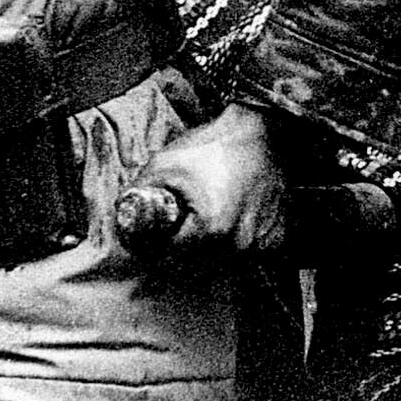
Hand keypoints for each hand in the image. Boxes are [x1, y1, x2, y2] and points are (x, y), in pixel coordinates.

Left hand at [116, 101, 287, 255]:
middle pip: (194, 269)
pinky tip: (229, 225)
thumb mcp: (164, 164)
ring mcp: (261, 243)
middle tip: (174, 232)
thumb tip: (123, 219)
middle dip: (179, 254)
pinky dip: (235, 247)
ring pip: (221, 265)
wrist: (262, 131)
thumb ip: (138, 195)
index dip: (154, 249)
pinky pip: (248, 257)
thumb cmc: (215, 145)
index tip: (151, 238)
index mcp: (211, 229)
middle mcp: (239, 244)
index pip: (169, 260)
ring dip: (207, 254)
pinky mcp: (277, 239)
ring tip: (201, 225)